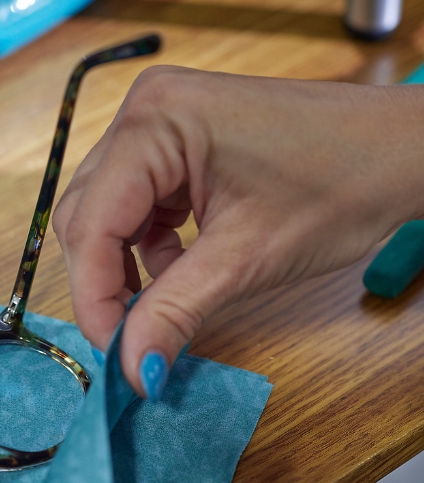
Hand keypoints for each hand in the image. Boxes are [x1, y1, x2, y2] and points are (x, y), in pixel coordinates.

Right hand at [52, 67, 423, 396]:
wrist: (401, 153)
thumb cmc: (342, 183)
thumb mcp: (246, 258)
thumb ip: (175, 312)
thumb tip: (135, 371)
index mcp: (155, 121)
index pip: (91, 222)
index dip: (94, 295)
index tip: (114, 352)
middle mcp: (144, 112)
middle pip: (88, 216)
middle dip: (104, 283)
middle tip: (129, 338)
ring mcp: (159, 124)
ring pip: (106, 213)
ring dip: (123, 267)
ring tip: (157, 305)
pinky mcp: (175, 143)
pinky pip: (136, 205)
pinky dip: (146, 248)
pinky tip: (176, 270)